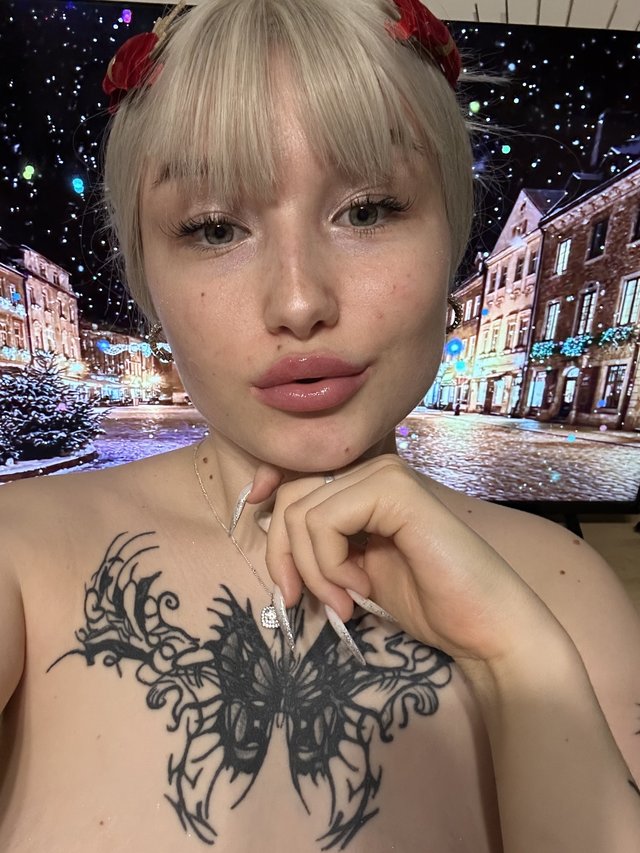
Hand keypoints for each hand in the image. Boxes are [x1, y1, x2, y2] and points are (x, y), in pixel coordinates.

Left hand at [248, 454, 564, 668]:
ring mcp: (386, 474)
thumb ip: (321, 540)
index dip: (268, 489)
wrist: (483, 626)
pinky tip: (358, 587)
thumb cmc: (425, 601)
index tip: (255, 516)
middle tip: (301, 601)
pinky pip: (325, 521)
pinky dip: (328, 564)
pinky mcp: (395, 490)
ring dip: (312, 571)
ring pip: (302, 513)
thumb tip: (267, 520)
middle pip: (290, 496)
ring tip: (342, 602)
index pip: (297, 476)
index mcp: (367, 484)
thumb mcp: (353, 568)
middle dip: (284, 556)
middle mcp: (375, 469)